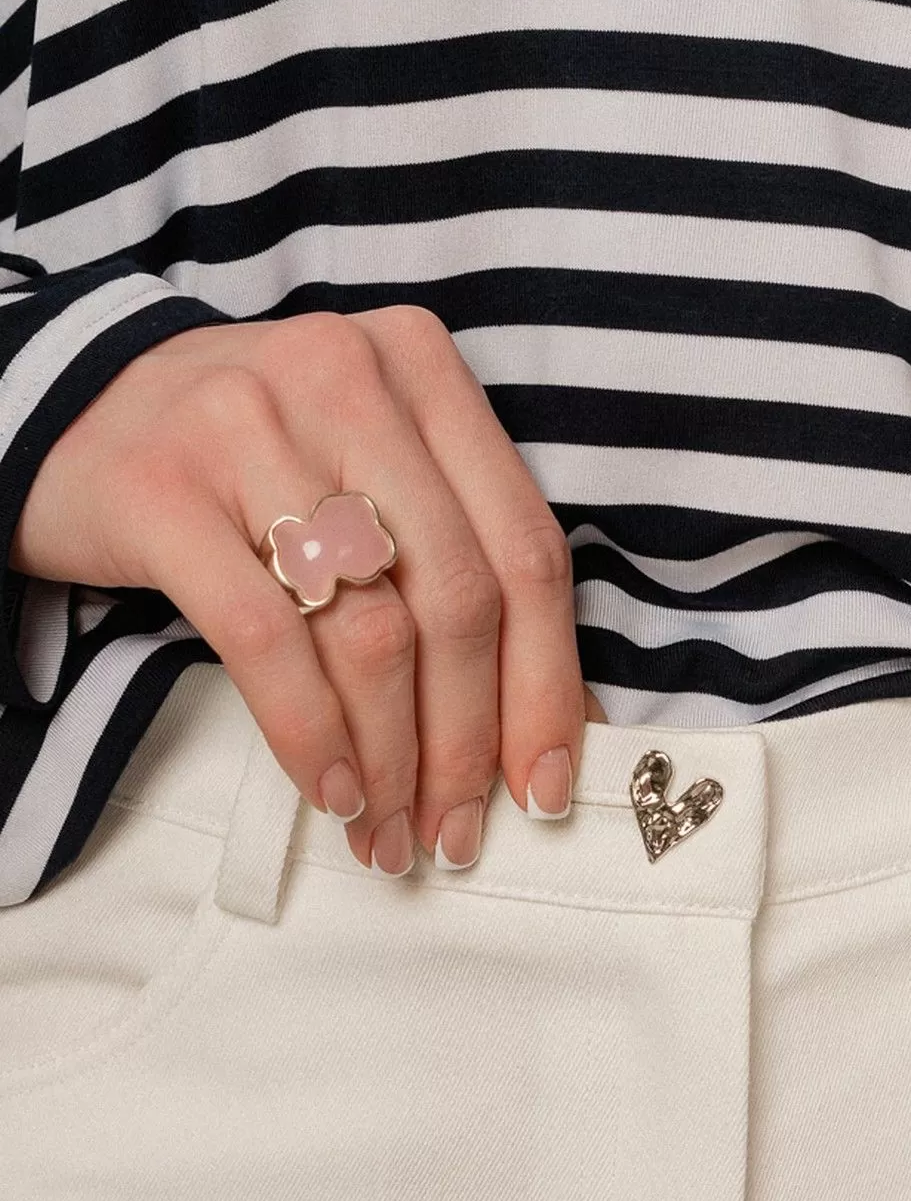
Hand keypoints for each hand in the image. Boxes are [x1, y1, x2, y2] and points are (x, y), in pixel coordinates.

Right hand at [10, 306, 606, 872]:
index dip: (549, 684)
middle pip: (459, 598)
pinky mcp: (164, 489)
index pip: (526, 548)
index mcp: (422, 368)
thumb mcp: (364, 471)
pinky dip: (310, 734)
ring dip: (393, 758)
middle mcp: (348, 378)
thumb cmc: (246, 463)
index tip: (545, 785)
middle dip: (467, 743)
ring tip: (387, 830)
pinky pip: (267, 641)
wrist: (67, 414)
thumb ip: (459, 563)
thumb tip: (554, 725)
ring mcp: (251, 425)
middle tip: (455, 831)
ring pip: (372, 628)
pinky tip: (329, 789)